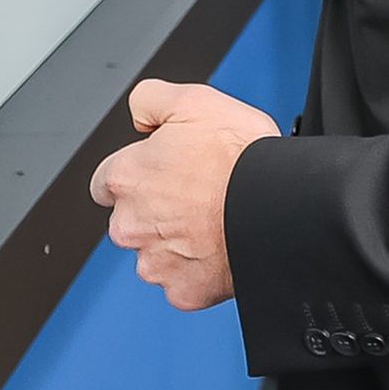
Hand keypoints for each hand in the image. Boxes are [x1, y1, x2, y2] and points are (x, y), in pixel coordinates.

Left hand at [86, 78, 278, 311]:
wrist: (281, 207)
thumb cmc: (241, 158)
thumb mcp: (193, 100)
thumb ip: (149, 100)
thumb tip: (138, 116)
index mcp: (125, 178)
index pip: (107, 181)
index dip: (139, 174)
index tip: (164, 173)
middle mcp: (130, 224)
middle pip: (130, 220)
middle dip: (156, 211)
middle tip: (198, 195)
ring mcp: (155, 262)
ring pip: (156, 254)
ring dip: (177, 242)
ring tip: (214, 221)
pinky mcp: (183, 290)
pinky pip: (184, 282)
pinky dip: (199, 269)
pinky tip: (221, 247)